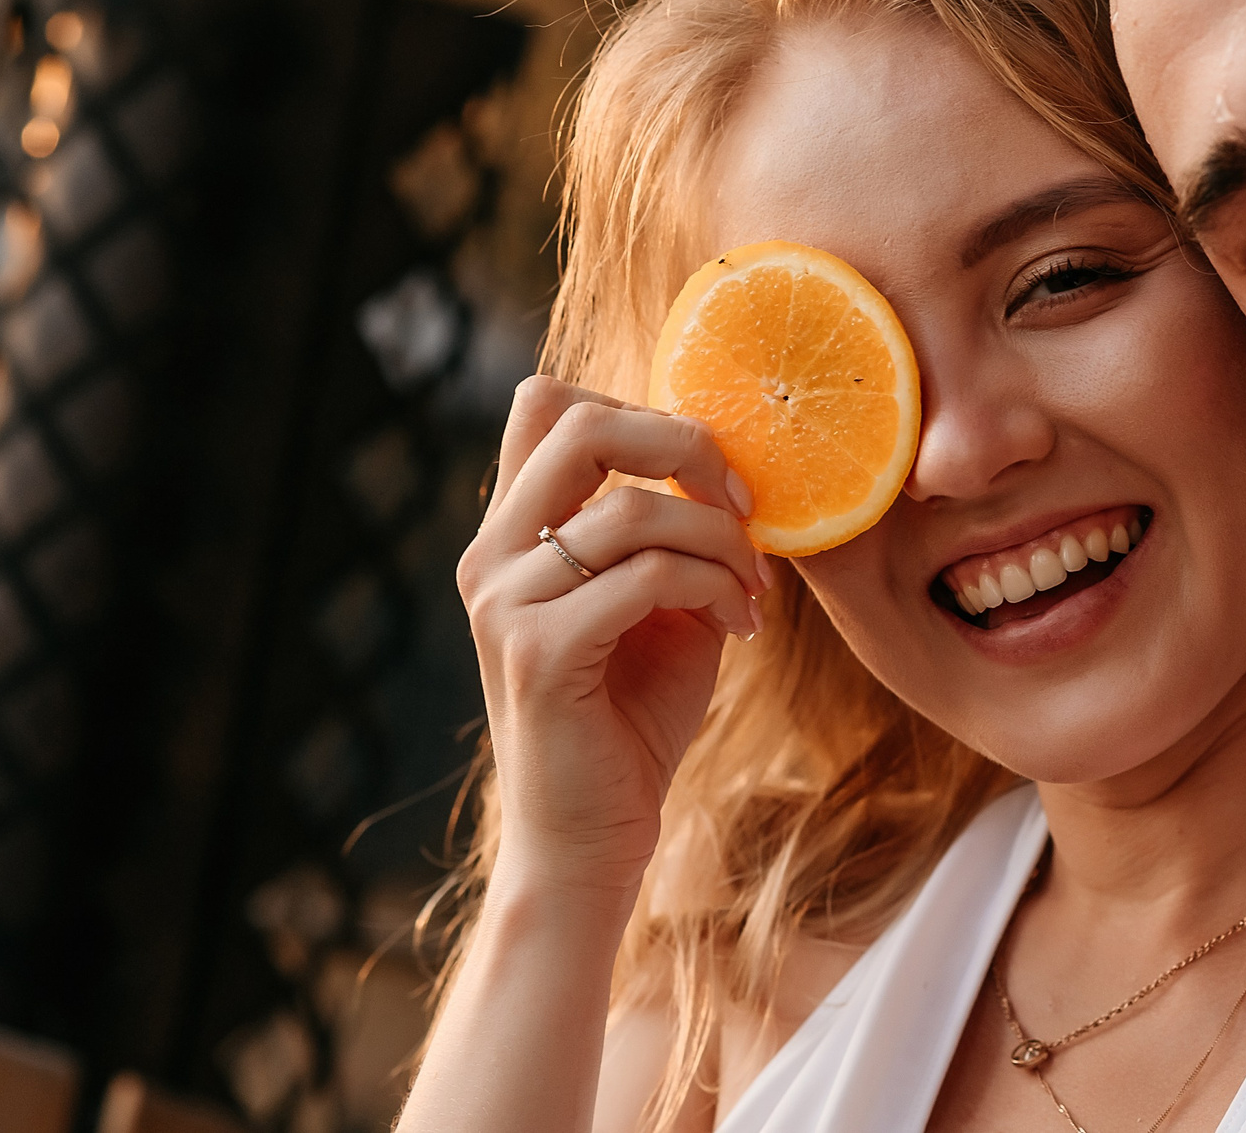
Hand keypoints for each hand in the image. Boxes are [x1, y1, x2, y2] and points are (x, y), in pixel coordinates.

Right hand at [457, 376, 767, 895]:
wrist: (591, 842)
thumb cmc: (632, 717)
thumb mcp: (661, 601)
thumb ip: (673, 527)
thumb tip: (731, 460)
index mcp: (514, 531)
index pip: (549, 402)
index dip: (644, 409)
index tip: (711, 472)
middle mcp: (492, 555)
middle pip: (579, 419)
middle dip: (686, 445)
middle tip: (746, 504)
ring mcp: (504, 603)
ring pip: (635, 508)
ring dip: (723, 542)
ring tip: (753, 594)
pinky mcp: (537, 653)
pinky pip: (648, 576)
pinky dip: (716, 589)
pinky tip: (740, 628)